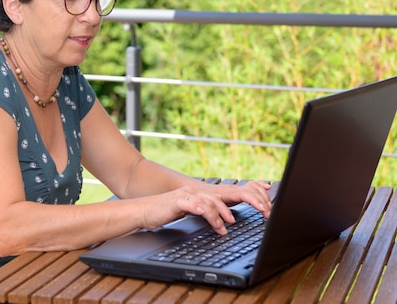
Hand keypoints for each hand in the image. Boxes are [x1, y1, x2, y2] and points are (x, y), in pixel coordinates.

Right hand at [141, 180, 271, 234]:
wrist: (144, 210)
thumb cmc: (167, 212)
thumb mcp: (192, 211)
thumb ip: (208, 212)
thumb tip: (224, 221)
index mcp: (205, 193)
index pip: (232, 189)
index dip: (251, 188)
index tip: (269, 189)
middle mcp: (200, 191)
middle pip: (229, 192)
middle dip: (249, 201)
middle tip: (264, 212)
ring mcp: (190, 195)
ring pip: (214, 201)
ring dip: (225, 214)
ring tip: (231, 224)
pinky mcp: (179, 202)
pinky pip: (198, 208)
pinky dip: (209, 216)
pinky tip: (216, 226)